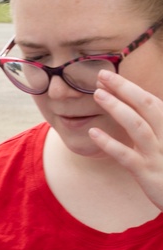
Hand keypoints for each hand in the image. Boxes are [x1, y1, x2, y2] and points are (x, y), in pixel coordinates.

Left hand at [90, 69, 162, 209]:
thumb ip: (154, 128)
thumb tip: (138, 112)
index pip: (152, 102)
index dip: (130, 88)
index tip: (110, 77)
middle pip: (148, 106)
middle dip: (124, 88)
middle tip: (101, 75)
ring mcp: (159, 155)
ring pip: (137, 126)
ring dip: (116, 108)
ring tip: (97, 95)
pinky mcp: (148, 174)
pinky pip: (127, 156)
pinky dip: (109, 143)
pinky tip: (93, 132)